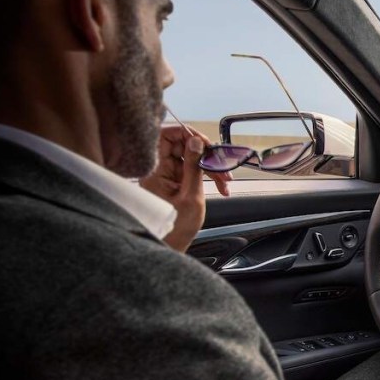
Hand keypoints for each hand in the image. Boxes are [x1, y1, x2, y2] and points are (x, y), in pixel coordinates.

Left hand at [140, 125, 231, 251]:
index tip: (204, 141)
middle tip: (220, 164)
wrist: (171, 245)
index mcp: (155, 170)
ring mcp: (166, 175)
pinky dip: (207, 175)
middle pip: (181, 146)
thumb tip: (196, 141)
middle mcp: (158, 169)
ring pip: (190, 158)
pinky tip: (220, 185)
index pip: (164, 136)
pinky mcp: (174, 181)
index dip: (184, 133)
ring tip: (225, 180)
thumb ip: (194, 166)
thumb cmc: (176, 228)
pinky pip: (192, 169)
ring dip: (210, 166)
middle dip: (205, 152)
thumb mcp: (191, 196)